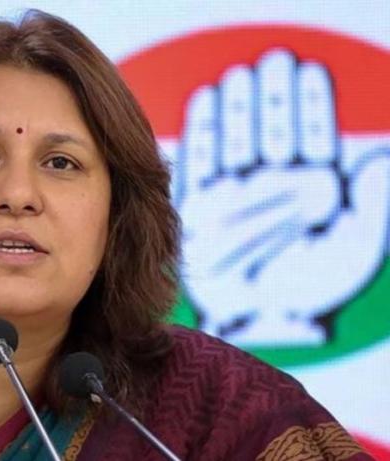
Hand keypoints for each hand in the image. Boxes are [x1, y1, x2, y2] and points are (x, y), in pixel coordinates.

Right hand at [176, 49, 389, 344]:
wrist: (262, 317)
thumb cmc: (311, 288)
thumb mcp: (353, 250)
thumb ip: (372, 209)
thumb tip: (374, 162)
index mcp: (311, 191)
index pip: (311, 140)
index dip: (311, 107)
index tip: (308, 73)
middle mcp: (272, 188)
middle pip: (274, 133)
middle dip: (274, 98)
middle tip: (273, 61)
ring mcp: (235, 194)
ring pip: (240, 142)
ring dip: (240, 107)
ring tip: (240, 75)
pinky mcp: (199, 205)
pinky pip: (201, 164)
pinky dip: (204, 133)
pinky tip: (206, 101)